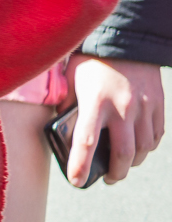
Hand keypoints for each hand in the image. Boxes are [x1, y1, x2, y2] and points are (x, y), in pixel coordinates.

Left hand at [67, 57, 164, 184]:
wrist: (126, 40)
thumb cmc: (91, 61)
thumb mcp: (70, 79)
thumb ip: (67, 104)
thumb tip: (64, 130)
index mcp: (96, 101)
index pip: (87, 141)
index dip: (80, 165)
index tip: (76, 181)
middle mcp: (123, 107)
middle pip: (123, 153)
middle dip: (115, 173)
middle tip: (107, 179)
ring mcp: (144, 107)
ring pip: (143, 148)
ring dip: (132, 162)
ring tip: (121, 166)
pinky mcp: (158, 105)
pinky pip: (156, 135)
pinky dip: (147, 147)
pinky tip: (137, 149)